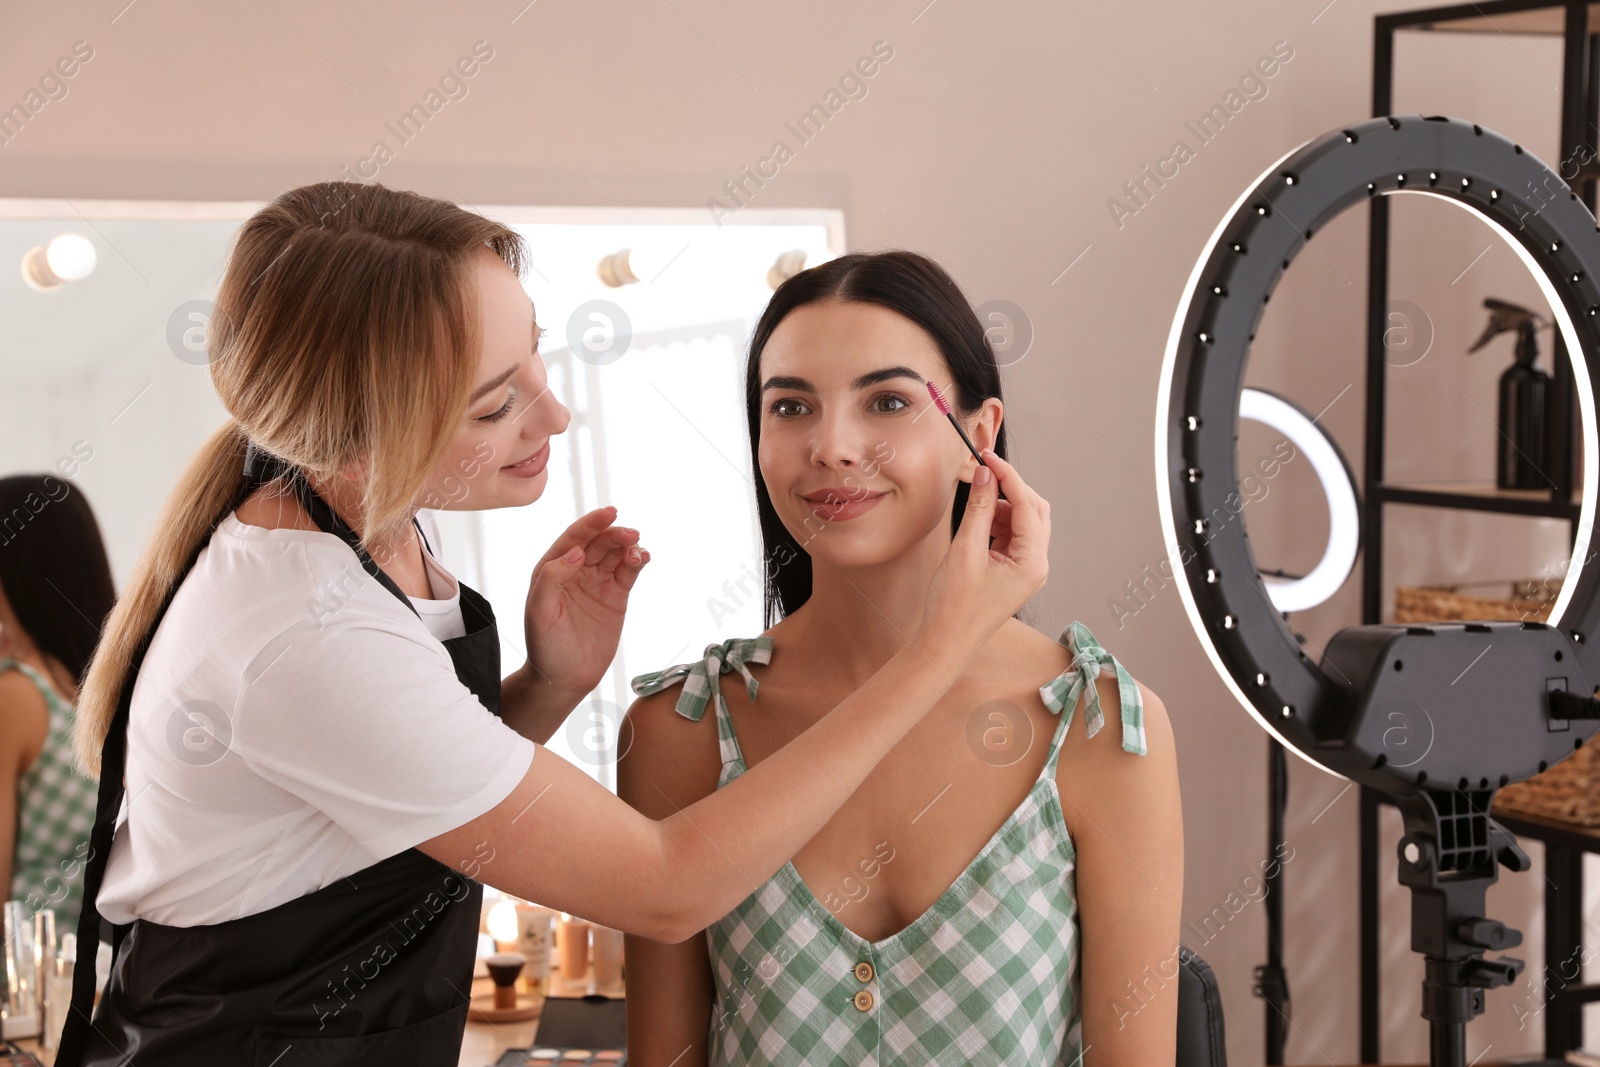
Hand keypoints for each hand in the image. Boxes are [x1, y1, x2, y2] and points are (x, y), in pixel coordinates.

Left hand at [523, 506, 649, 695]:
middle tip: (631, 535)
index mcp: (552, 569)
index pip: (573, 538)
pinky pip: (628, 572)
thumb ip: (552, 578)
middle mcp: (575, 571)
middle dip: (614, 534)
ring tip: (637, 551)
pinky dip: (637, 562)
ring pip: (616, 554)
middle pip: (598, 542)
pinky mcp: (615, 597)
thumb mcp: (539, 612)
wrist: (564, 678)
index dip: (591, 523)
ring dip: (628, 546)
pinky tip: (643, 558)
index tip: (610, 513)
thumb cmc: (545, 647)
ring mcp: (597, 582)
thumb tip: (576, 552)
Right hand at [915, 449, 1049, 670]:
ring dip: (1002, 506)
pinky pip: (1013, 536)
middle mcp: (1037, 565)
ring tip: (975, 505)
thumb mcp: (965, 550)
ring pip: (1024, 522)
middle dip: (1010, 488)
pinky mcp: (1015, 572)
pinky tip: (978, 524)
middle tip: (983, 472)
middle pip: (1034, 510)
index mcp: (1032, 562)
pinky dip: (998, 523)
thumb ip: (979, 509)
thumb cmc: (953, 605)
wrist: (945, 643)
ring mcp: (1028, 569)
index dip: (1008, 476)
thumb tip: (986, 474)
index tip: (986, 456)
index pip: (1026, 505)